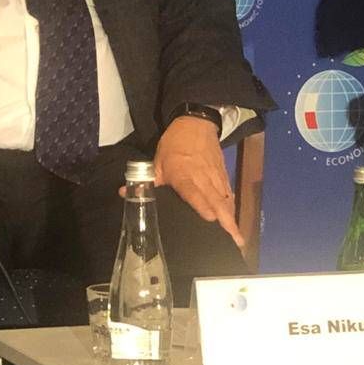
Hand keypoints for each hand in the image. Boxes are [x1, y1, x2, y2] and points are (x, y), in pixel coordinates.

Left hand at [153, 115, 242, 248]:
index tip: (211, 219)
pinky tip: (234, 220)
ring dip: (232, 218)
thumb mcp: (158, 161)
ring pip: (225, 198)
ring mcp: (215, 176)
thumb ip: (146, 181)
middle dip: (226, 220)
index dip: (202, 204)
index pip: (194, 192)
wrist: (196, 124)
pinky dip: (232, 207)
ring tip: (238, 238)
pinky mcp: (223, 174)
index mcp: (184, 175)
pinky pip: (228, 193)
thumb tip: (125, 193)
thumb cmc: (174, 144)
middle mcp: (203, 178)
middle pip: (216, 200)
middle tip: (235, 240)